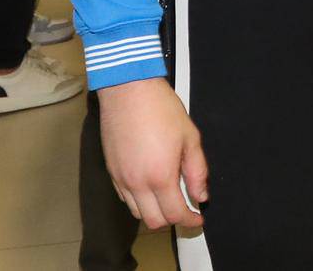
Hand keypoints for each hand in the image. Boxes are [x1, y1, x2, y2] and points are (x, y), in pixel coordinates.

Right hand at [99, 78, 207, 230]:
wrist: (129, 91)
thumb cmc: (160, 109)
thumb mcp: (190, 137)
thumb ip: (197, 171)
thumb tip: (201, 195)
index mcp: (160, 176)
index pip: (175, 214)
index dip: (190, 220)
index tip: (198, 217)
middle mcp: (137, 183)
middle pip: (153, 221)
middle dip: (173, 221)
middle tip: (186, 210)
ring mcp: (121, 179)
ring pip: (137, 213)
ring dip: (154, 212)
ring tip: (170, 199)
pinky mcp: (111, 172)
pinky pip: (125, 198)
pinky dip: (140, 201)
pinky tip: (152, 187)